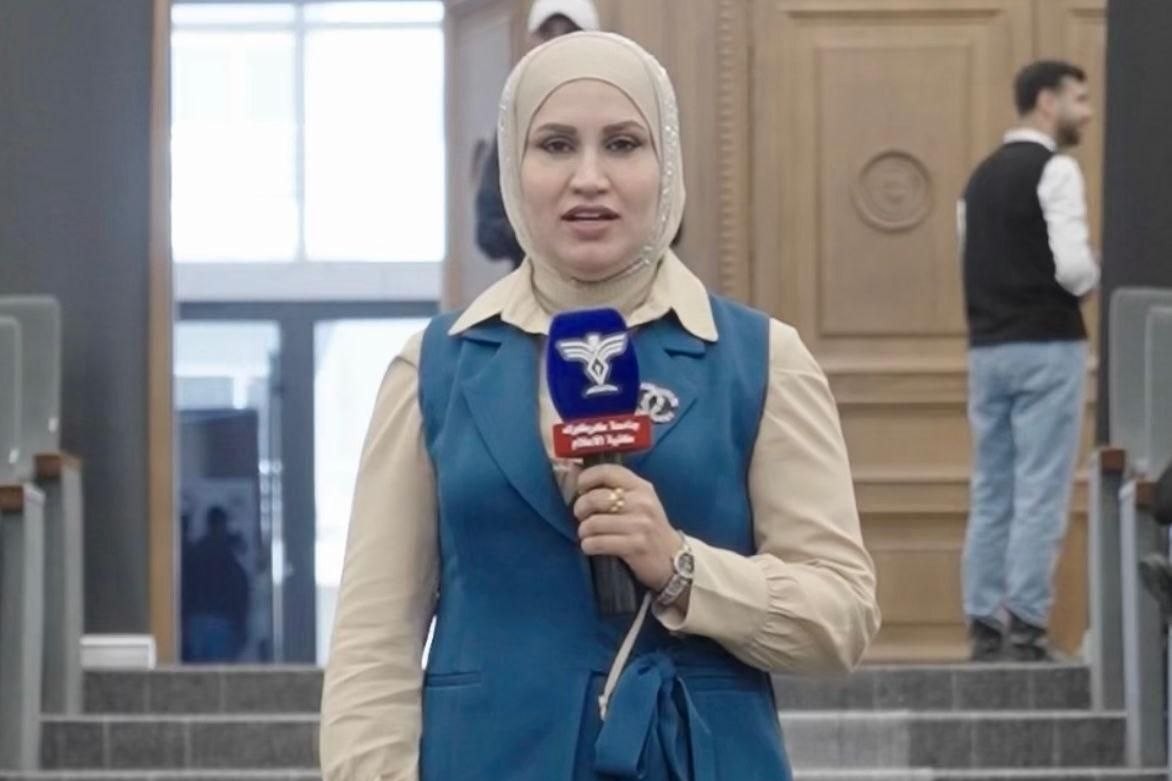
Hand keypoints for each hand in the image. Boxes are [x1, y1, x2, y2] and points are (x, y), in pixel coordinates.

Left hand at [573, 464, 680, 591]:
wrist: (671, 557)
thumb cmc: (647, 526)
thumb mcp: (638, 501)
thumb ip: (612, 487)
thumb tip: (573, 471)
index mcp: (641, 487)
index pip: (608, 471)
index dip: (587, 478)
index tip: (579, 488)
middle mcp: (642, 502)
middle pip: (595, 498)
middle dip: (580, 508)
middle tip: (581, 516)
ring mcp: (640, 524)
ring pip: (593, 523)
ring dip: (583, 531)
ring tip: (587, 534)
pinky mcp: (635, 546)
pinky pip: (598, 543)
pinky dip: (588, 545)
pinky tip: (590, 546)